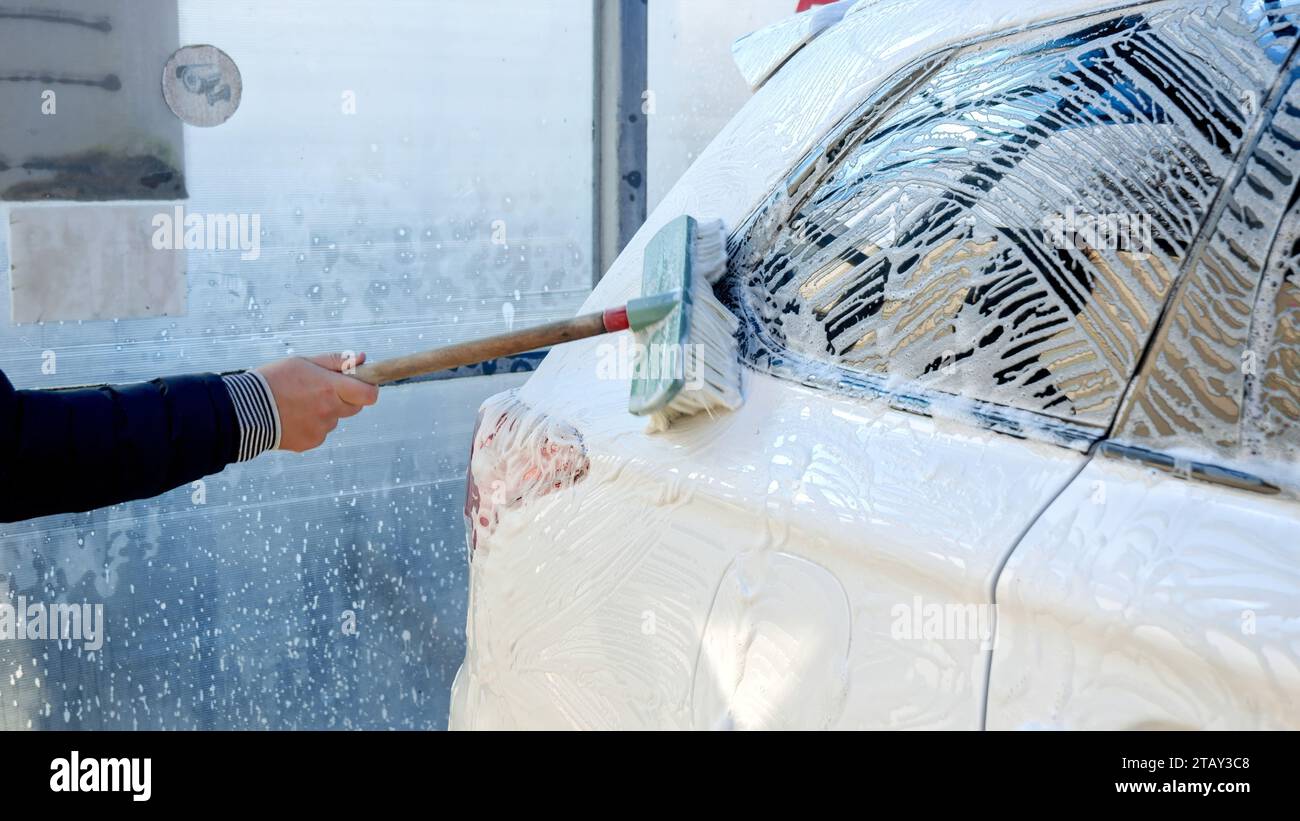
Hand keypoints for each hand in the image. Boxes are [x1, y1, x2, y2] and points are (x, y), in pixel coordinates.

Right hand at [256, 352, 379, 451]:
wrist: (243, 410)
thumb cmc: (272, 381)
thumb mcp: (304, 362)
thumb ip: (336, 361)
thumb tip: (361, 359)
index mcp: (331, 388)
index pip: (369, 394)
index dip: (368, 388)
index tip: (360, 383)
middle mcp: (330, 410)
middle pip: (354, 407)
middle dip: (345, 398)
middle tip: (322, 390)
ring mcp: (321, 429)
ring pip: (334, 419)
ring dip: (325, 411)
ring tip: (298, 403)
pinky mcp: (310, 442)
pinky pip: (320, 432)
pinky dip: (311, 425)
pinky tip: (292, 416)